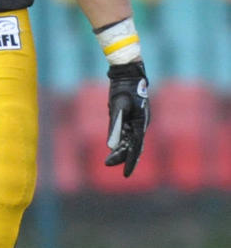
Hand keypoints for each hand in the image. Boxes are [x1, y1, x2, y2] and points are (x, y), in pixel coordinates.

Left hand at [105, 61, 149, 176]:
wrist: (128, 72)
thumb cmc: (123, 87)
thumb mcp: (117, 106)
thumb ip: (115, 126)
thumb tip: (110, 146)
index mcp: (141, 122)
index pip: (136, 147)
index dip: (130, 161)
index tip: (125, 175)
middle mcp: (141, 123)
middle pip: (132, 145)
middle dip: (122, 157)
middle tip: (107, 164)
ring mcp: (136, 119)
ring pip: (129, 139)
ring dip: (120, 149)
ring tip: (109, 160)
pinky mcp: (130, 115)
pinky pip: (125, 131)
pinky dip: (120, 139)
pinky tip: (114, 146)